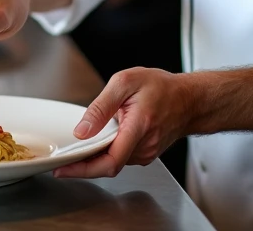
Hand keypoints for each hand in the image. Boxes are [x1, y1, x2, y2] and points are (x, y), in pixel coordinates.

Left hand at [54, 68, 193, 178]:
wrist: (190, 99)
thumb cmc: (162, 87)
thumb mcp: (126, 82)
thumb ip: (101, 106)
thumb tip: (81, 130)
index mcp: (138, 127)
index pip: (109, 161)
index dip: (83, 169)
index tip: (63, 169)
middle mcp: (143, 146)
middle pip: (107, 165)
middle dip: (83, 163)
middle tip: (62, 158)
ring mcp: (145, 153)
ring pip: (113, 161)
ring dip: (95, 155)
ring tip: (83, 142)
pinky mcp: (145, 154)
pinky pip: (121, 157)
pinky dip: (107, 151)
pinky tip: (101, 139)